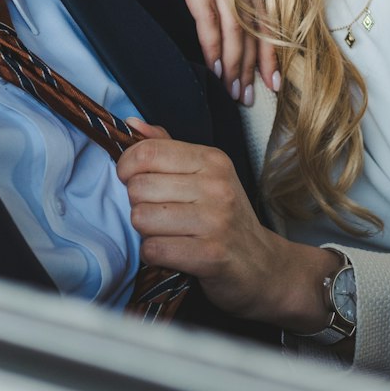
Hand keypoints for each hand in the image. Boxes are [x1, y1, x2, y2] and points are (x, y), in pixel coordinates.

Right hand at [111, 0, 278, 102]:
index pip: (264, 10)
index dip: (271, 46)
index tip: (271, 75)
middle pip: (256, 23)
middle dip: (258, 64)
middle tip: (257, 94)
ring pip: (235, 25)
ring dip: (236, 63)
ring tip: (235, 91)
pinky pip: (207, 16)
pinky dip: (213, 44)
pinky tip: (214, 65)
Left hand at [118, 120, 330, 328]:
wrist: (263, 265)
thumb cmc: (225, 218)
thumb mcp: (205, 175)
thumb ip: (167, 148)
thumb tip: (133, 124)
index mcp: (212, 160)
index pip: (147, 152)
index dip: (126, 167)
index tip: (131, 180)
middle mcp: (216, 186)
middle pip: (139, 188)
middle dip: (138, 205)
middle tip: (158, 215)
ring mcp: (216, 221)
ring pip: (141, 219)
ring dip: (146, 232)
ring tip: (167, 234)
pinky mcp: (211, 255)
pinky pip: (154, 249)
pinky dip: (153, 255)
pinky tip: (171, 253)